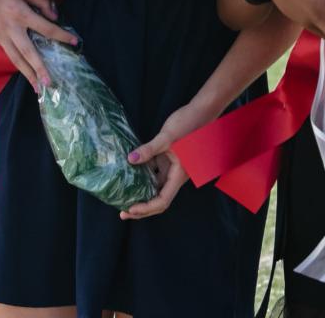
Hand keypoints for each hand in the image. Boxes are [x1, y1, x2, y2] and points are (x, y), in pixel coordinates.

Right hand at [0, 0, 77, 89]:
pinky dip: (17, 63)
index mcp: (20, 13)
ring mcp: (0, 35)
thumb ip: (41, 1)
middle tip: (49, 84)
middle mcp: (10, 28)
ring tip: (37, 87)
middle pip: (27, 52)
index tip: (74, 41)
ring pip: (15, 58)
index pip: (46, 28)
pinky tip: (25, 70)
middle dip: (39, 69)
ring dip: (27, 74)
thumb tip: (54, 17)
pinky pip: (8, 52)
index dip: (61, 35)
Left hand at [120, 103, 212, 219]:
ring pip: (156, 188)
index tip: (130, 208)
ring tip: (124, 197)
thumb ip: (149, 149)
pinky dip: (143, 178)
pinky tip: (130, 176)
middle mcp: (175, 176)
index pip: (162, 200)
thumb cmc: (189, 124)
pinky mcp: (168, 160)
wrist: (201, 112)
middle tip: (123, 212)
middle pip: (159, 200)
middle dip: (142, 209)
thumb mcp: (167, 136)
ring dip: (142, 195)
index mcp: (178, 175)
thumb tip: (130, 159)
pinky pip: (155, 174)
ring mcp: (172, 168)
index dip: (146, 208)